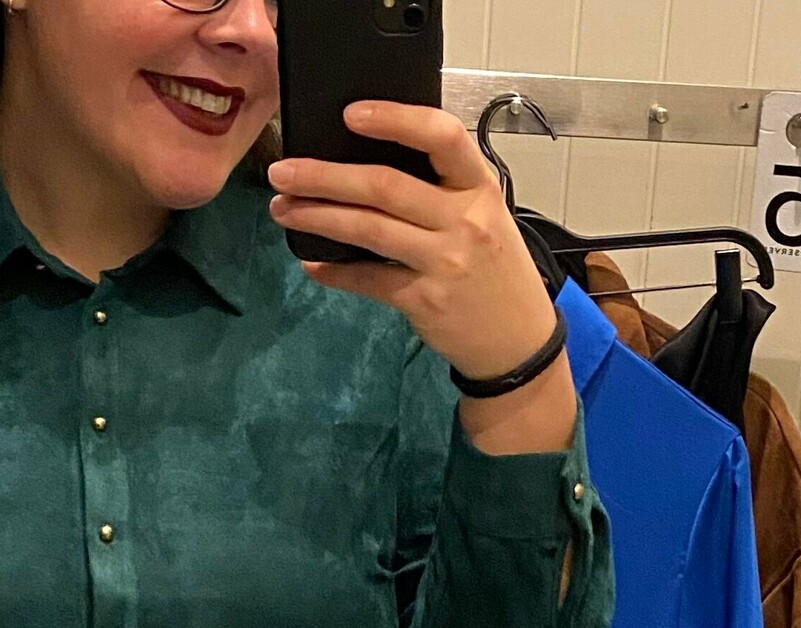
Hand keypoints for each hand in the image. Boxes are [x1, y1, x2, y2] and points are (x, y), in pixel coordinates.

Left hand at [266, 101, 560, 381]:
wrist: (517, 340)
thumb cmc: (494, 269)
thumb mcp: (485, 216)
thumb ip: (442, 189)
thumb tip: (368, 162)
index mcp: (479, 187)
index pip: (441, 137)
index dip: (395, 120)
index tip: (350, 114)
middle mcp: (464, 220)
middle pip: (385, 186)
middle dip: (325, 176)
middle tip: (283, 171)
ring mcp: (444, 261)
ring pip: (369, 229)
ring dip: (318, 216)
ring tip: (283, 208)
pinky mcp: (424, 300)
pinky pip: (368, 279)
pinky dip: (334, 272)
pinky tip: (313, 263)